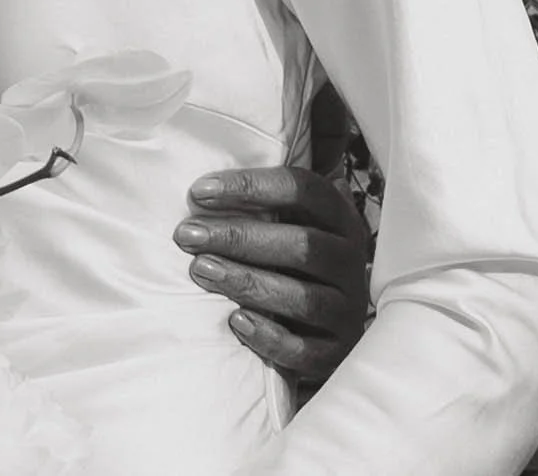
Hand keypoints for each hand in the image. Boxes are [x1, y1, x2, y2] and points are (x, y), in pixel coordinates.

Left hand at [173, 165, 372, 382]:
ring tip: (200, 270)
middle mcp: (349, 263)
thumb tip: (202, 184)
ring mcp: (346, 310)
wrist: (324, 327)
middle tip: (188, 235)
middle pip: (303, 244)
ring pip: (303, 297)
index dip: (251, 186)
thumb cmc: (291, 263)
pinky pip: (306, 349)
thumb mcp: (290, 224)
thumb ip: (262, 203)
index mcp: (339, 221)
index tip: (198, 191)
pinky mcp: (336, 352)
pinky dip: (271, 337)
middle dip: (239, 237)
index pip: (303, 190)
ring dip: (247, 282)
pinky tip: (236, 321)